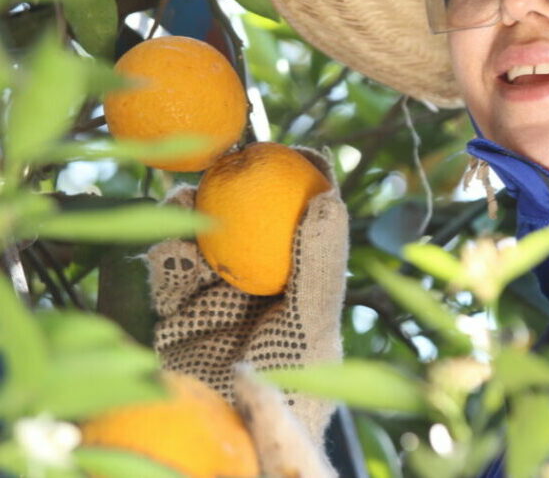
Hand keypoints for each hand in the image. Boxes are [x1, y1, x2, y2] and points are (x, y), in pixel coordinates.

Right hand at [144, 147, 347, 449]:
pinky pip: (169, 272)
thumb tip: (329, 199)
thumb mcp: (311, 330)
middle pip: (256, 223)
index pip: (311, 226)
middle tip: (238, 156)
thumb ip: (320, 269)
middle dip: (245, 188)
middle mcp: (263, 289)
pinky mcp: (176, 315)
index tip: (304, 151)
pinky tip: (171, 235)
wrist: (229, 448)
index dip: (310, 185)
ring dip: (199, 213)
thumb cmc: (291, 395)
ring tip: (193, 193)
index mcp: (305, 291)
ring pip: (208, 241)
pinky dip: (167, 249)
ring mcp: (219, 300)